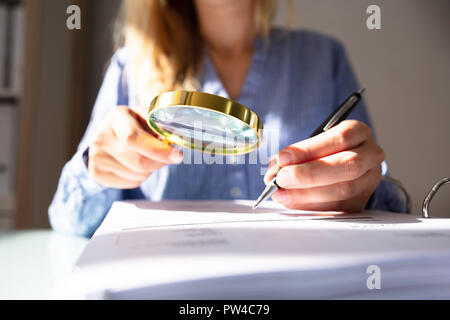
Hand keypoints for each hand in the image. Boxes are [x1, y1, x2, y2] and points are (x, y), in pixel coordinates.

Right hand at [88, 106, 182, 188]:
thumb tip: (178, 142)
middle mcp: (102, 136)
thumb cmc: (135, 124)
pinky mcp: (97, 173)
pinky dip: (139, 177)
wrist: (109, 135)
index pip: (134, 138)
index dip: (158, 150)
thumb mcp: (148, 117)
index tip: (177, 155)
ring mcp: (96, 156)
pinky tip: (134, 165)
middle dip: (159, 162)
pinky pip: (130, 183)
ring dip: (150, 170)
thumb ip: (163, 127)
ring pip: (138, 175)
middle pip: (139, 162)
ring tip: (145, 156)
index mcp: (117, 116)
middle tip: (166, 156)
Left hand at [264, 120, 384, 211]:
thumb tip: (275, 171)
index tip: (284, 157)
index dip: (310, 149)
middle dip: (310, 174)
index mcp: (358, 132)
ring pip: (344, 189)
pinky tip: (293, 202)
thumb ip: (294, 156)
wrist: (335, 166)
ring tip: (282, 193)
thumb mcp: (309, 145)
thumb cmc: (321, 151)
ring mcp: (369, 181)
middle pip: (348, 165)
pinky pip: (337, 208)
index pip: (340, 138)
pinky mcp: (361, 202)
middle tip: (282, 178)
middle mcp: (370, 155)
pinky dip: (311, 206)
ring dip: (307, 193)